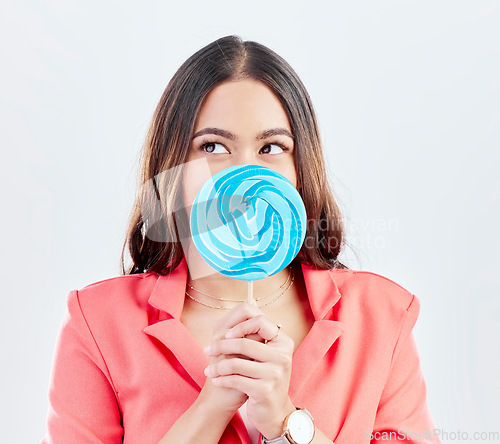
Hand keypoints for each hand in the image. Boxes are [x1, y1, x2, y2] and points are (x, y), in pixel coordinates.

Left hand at [203, 303, 295, 439]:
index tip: (224, 334)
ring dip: (217, 367)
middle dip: (220, 346)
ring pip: (236, 363)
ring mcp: (275, 374)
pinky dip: (222, 379)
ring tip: (209, 370)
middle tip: (207, 350)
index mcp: (283, 341)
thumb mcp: (263, 354)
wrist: (273, 411)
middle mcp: (282, 356)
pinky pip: (236, 380)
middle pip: (244, 342)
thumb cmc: (263, 377)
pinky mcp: (266, 391)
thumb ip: (254, 334)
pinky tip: (216, 380)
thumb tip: (240, 310)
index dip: (240, 324)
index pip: (260, 320)